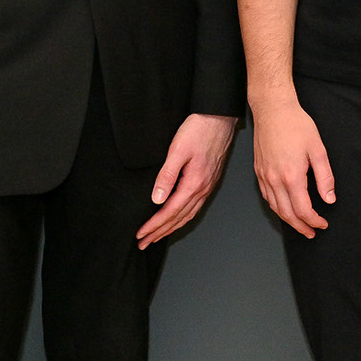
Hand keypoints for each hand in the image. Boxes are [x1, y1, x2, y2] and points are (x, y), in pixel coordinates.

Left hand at [137, 112, 237, 248]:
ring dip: (171, 228)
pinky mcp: (208, 181)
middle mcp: (202, 189)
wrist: (219, 118)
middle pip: (178, 219)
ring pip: (187, 215)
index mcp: (194, 184)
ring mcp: (207, 186)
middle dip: (160, 233)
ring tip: (157, 236)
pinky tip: (177, 219)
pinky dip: (183, 218)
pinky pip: (194, 207)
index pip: (170, 212)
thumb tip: (157, 199)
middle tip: (144, 243)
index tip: (141, 234)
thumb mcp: (177, 150)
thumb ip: (167, 176)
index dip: (154, 225)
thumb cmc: (199, 129)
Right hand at [252, 90, 334, 236]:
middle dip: (301, 227)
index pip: (303, 210)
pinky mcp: (258, 171)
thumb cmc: (296, 125)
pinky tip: (284, 208)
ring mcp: (264, 176)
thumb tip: (329, 198)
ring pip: (275, 208)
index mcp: (291, 176)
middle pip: (287, 214)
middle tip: (312, 232)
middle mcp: (275, 180)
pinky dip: (277, 207)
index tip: (323, 224)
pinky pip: (267, 197)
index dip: (314, 221)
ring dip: (288, 220)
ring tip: (300, 225)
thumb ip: (325, 177)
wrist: (273, 110)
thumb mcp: (318, 150)